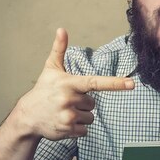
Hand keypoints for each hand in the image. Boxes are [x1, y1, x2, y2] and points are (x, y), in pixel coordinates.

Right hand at [12, 28, 134, 139]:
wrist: (27, 116)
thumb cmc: (43, 90)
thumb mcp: (50, 69)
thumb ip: (59, 49)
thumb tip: (62, 29)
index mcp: (69, 83)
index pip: (96, 82)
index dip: (115, 83)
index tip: (131, 84)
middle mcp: (69, 99)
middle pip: (93, 103)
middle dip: (83, 103)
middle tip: (66, 101)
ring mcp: (68, 116)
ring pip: (90, 117)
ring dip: (81, 116)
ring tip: (64, 112)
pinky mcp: (67, 130)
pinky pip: (85, 130)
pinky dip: (77, 128)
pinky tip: (63, 122)